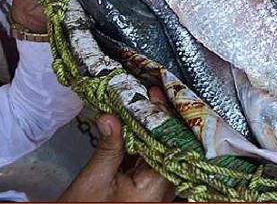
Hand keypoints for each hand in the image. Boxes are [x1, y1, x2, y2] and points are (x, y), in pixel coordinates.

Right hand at [59, 88, 175, 201]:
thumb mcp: (94, 180)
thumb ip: (109, 147)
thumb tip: (112, 117)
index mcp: (157, 188)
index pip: (171, 145)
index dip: (164, 118)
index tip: (156, 97)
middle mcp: (164, 190)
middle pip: (171, 146)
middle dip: (162, 120)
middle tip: (152, 95)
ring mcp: (158, 191)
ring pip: (163, 152)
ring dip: (154, 129)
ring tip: (146, 103)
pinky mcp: (149, 190)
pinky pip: (153, 161)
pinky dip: (146, 143)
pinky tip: (138, 126)